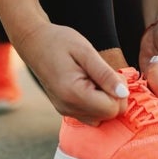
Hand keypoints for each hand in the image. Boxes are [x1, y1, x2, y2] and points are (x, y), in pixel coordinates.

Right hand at [13, 23, 128, 124]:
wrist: (34, 42)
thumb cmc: (59, 41)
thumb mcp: (85, 51)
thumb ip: (105, 74)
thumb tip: (124, 93)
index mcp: (73, 94)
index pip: (112, 109)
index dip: (119, 91)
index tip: (111, 73)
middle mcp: (68, 107)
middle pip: (109, 115)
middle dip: (114, 96)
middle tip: (104, 73)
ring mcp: (65, 111)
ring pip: (101, 117)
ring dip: (106, 99)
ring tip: (95, 78)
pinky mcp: (65, 109)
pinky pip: (91, 115)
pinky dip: (97, 102)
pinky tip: (90, 85)